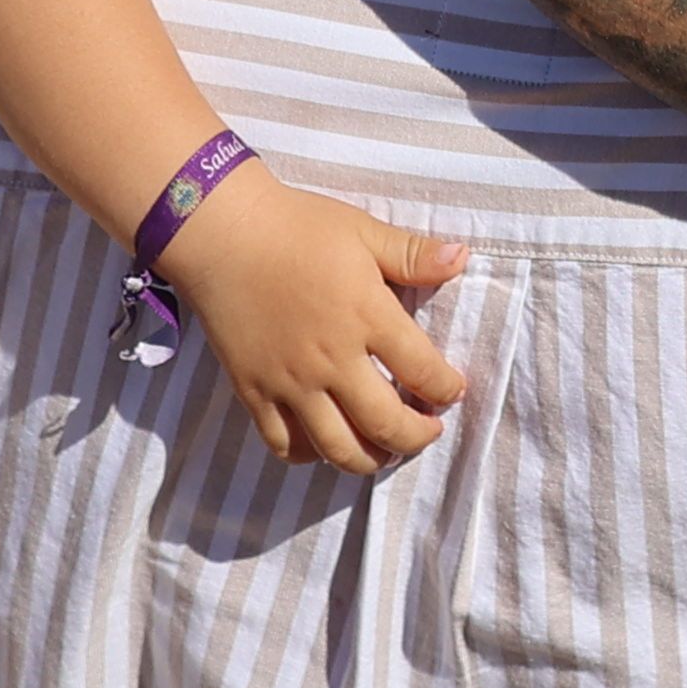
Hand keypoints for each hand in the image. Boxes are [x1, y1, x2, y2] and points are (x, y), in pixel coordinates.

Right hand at [159, 163, 472, 473]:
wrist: (223, 234)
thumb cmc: (297, 227)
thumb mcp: (362, 231)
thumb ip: (412, 254)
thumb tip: (462, 259)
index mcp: (366, 316)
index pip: (422, 371)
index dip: (446, 389)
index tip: (453, 391)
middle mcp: (331, 360)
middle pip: (385, 424)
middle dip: (417, 438)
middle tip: (428, 430)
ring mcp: (290, 382)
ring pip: (338, 448)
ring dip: (371, 460)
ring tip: (384, 451)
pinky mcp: (254, 392)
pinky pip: (284, 444)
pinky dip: (310, 455)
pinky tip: (324, 443)